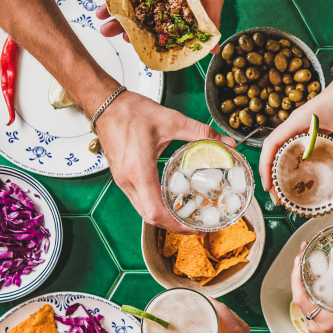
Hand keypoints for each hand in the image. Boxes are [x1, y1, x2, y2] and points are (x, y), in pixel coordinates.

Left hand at [95, 0, 226, 52]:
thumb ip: (211, 21)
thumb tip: (214, 50)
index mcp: (172, 8)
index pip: (153, 26)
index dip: (140, 35)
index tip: (128, 40)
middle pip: (135, 13)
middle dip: (118, 23)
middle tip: (106, 30)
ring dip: (111, 5)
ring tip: (99, 14)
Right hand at [95, 90, 234, 233]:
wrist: (105, 104)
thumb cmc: (131, 112)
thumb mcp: (172, 120)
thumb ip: (201, 132)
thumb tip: (227, 143)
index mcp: (139, 171)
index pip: (156, 212)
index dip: (177, 225)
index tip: (196, 227)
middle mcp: (128, 181)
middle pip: (151, 217)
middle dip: (175, 226)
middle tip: (197, 225)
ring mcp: (123, 181)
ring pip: (144, 211)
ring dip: (165, 218)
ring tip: (188, 216)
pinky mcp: (123, 177)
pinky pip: (140, 200)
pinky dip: (156, 207)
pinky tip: (172, 201)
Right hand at [260, 73, 332, 196]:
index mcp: (300, 120)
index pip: (272, 143)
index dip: (265, 166)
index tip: (268, 187)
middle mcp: (296, 123)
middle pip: (273, 150)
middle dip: (271, 173)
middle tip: (280, 198)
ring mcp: (302, 125)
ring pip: (283, 149)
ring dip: (280, 168)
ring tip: (287, 191)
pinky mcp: (310, 127)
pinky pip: (296, 146)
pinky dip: (294, 162)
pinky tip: (303, 176)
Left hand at [290, 241, 332, 332]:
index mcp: (325, 319)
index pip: (300, 294)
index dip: (296, 273)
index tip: (300, 255)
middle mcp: (315, 323)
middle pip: (298, 294)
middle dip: (298, 271)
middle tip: (304, 252)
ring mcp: (315, 327)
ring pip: (302, 300)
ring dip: (302, 282)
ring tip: (308, 263)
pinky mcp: (318, 329)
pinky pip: (308, 307)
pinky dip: (309, 293)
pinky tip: (316, 283)